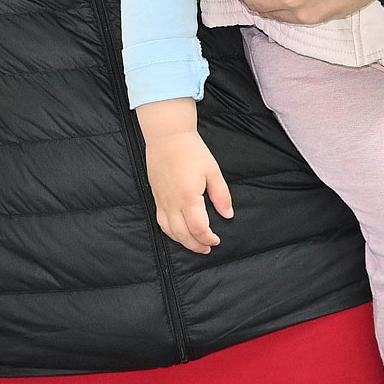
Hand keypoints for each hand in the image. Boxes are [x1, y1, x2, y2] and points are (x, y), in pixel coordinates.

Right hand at [139, 99, 233, 252]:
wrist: (167, 135)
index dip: (208, 238)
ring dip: (183, 241)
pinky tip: (178, 231)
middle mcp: (172, 203)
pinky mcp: (155, 196)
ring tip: (194, 244)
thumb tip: (227, 214)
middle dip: (196, 245)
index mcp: (188, 198)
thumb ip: (221, 195)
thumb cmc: (191, 150)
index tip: (217, 240)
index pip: (199, 228)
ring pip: (170, 231)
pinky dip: (170, 231)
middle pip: (183, 235)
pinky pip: (161, 221)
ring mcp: (162, 200)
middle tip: (207, 248)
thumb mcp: (212, 171)